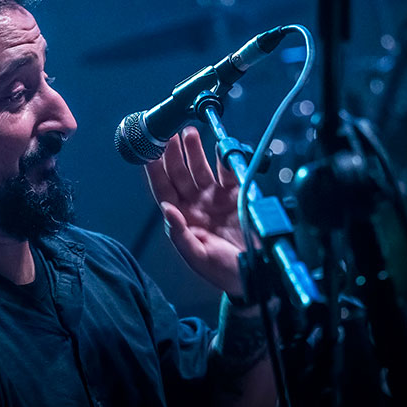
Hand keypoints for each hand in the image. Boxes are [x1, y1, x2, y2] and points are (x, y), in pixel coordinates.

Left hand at [144, 126, 245, 295]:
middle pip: (179, 173)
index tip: (149, 153)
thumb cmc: (224, 271)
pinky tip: (217, 146)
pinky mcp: (235, 194)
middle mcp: (195, 204)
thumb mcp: (197, 256)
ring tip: (188, 133)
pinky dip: (222, 159)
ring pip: (199, 168)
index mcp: (182, 218)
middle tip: (168, 135)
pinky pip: (226, 171)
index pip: (163, 189)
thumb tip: (166, 209)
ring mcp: (214, 197)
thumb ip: (179, 234)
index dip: (155, 171)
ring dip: (193, 150)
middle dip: (172, 154)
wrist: (258, 272)